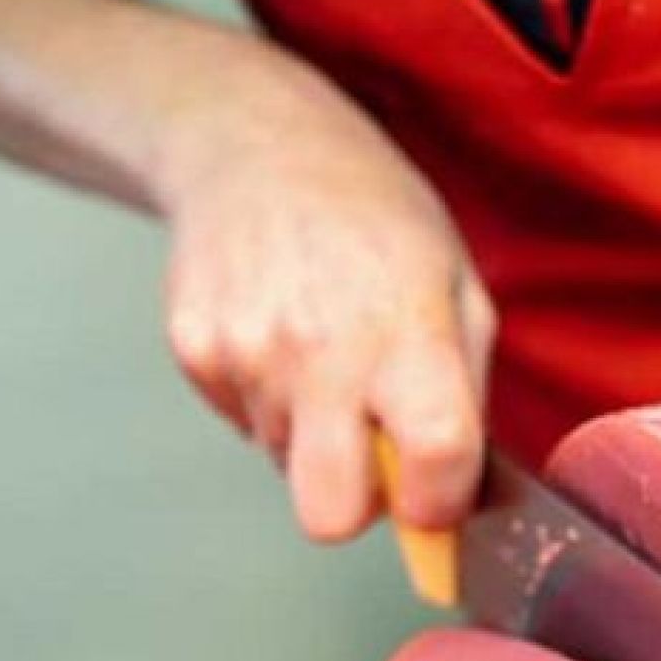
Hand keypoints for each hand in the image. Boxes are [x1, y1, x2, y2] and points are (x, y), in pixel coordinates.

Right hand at [155, 42, 494, 541]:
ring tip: (321, 347)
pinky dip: (265, 397)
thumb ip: (466, 395)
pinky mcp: (194, 351)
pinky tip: (278, 331)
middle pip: (329, 516)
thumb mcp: (457, 284)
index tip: (436, 490)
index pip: (434, 461)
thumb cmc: (373, 215)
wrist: (255, 143)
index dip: (440, 502)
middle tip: (371, 447)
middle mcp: (322, 350)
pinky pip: (242, 422)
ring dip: (311, 430)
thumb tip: (466, 501)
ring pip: (286, 463)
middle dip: (355, 503)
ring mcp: (247, 353)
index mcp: (406, 331)